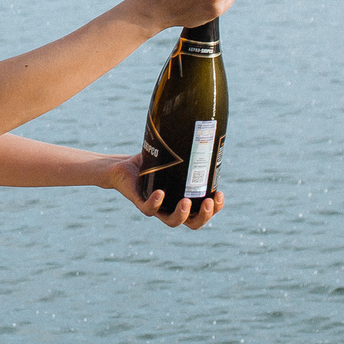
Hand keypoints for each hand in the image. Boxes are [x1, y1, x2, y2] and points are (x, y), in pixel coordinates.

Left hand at [99, 151, 223, 229]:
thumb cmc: (151, 162)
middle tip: (209, 202)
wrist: (122, 166)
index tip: (220, 194)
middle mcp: (171, 208)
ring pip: (172, 221)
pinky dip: (155, 203)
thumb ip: (185, 144)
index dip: (215, 209)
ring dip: (182, 215)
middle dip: (204, 216)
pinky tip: (161, 193)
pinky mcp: (139, 202)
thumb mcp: (172, 154)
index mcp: (183, 200)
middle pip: (193, 223)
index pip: (203, 212)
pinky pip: (148, 209)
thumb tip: (201, 120)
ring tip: (186, 202)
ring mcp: (156, 207)